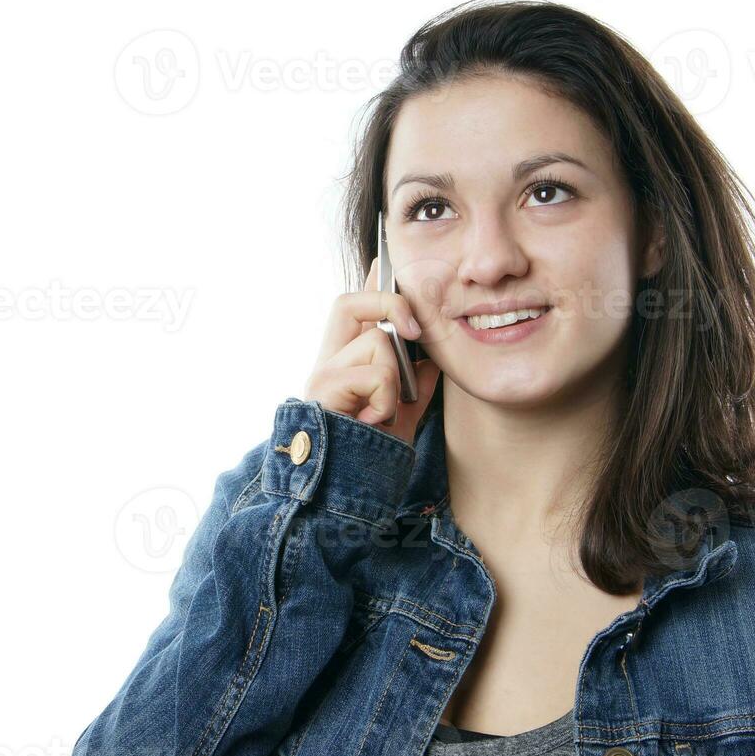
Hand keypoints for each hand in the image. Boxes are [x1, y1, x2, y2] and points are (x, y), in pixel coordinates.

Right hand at [302, 258, 441, 446]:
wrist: (344, 494)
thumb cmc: (368, 458)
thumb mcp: (402, 415)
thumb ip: (414, 385)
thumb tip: (432, 358)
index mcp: (342, 365)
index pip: (354, 310)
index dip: (371, 284)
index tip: (384, 260)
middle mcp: (326, 363)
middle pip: (349, 302)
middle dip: (387, 302)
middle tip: (415, 331)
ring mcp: (322, 373)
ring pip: (377, 342)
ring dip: (395, 382)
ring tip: (383, 416)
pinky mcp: (324, 387)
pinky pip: (377, 374)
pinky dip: (387, 401)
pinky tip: (375, 424)